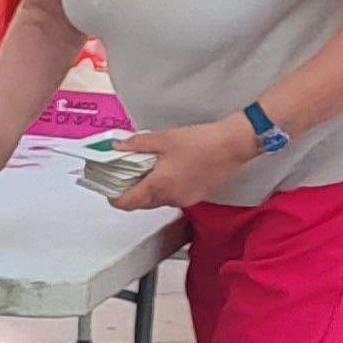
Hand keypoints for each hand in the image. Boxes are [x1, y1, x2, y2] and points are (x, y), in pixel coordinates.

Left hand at [108, 115, 256, 211]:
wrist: (232, 145)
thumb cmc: (198, 141)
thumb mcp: (163, 138)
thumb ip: (137, 144)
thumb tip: (117, 147)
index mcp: (158, 185)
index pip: (127, 203)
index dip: (114, 198)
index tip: (110, 188)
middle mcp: (169, 198)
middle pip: (140, 204)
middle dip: (131, 193)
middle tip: (127, 176)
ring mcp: (183, 200)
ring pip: (157, 202)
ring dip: (148, 191)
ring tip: (148, 170)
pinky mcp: (195, 198)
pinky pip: (172, 198)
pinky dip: (164, 190)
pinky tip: (168, 172)